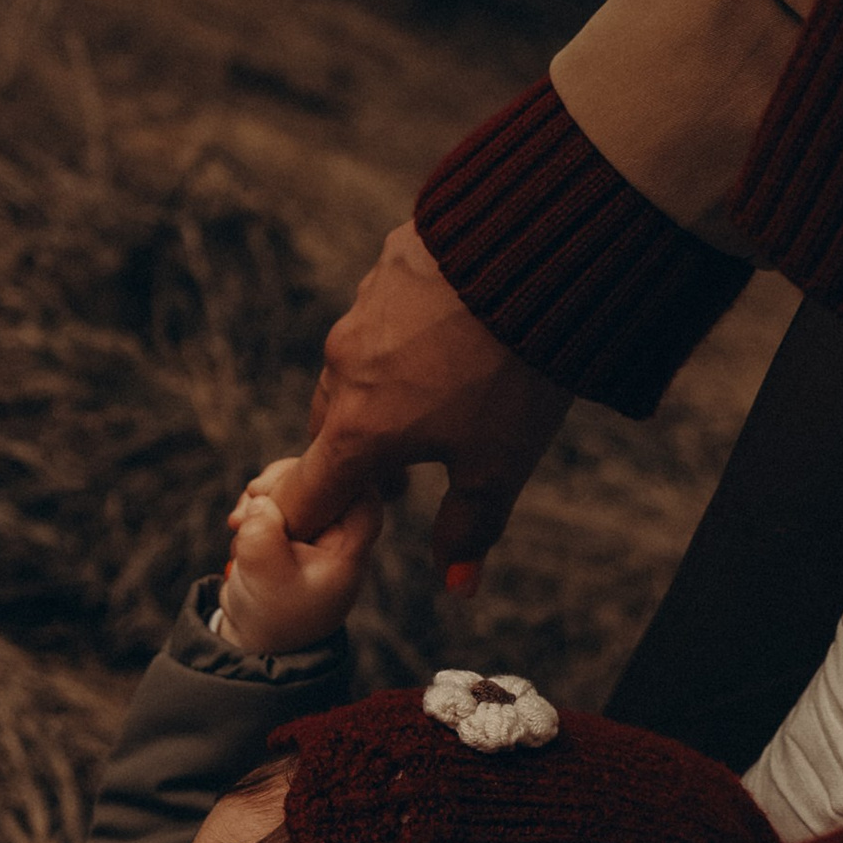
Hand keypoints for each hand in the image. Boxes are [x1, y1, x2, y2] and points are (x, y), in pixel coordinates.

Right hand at [218, 463, 383, 653]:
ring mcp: (314, 532)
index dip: (333, 476)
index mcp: (346, 553)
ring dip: (262, 496)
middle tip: (253, 495)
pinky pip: (277, 499)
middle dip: (283, 482)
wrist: (254, 637)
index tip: (293, 479)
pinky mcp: (292, 529)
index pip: (363, 498)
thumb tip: (261, 498)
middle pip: (325, 482)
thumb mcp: (263, 574)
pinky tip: (239, 525)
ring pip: (296, 486)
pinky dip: (255, 505)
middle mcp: (336, 538)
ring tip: (239, 522)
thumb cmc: (270, 614)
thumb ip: (263, 532)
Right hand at [273, 221, 569, 589]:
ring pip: (350, 371)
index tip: (335, 531)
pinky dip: (399, 337)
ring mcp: (359, 312)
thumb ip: (468, 527)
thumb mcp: (499, 465)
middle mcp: (343, 371)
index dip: (314, 522)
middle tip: (399, 478)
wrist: (536, 258)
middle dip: (352, 460)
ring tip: (428, 404)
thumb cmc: (514, 375)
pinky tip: (444, 336)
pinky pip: (379, 315)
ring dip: (375, 396)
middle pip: (324, 433)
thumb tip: (456, 584)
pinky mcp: (386, 267)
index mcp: (358, 432)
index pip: (306, 496)